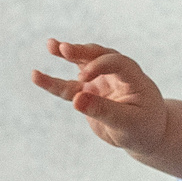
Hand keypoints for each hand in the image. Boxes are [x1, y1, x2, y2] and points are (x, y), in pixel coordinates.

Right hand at [32, 40, 172, 156]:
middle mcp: (116, 73)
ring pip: (81, 64)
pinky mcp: (88, 92)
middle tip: (62, 48)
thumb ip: (102, 110)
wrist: (145, 136)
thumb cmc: (142, 128)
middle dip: (80, 51)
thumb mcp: (126, 123)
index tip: (83, 79)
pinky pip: (69, 87)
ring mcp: (101, 81)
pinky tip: (36, 76)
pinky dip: (53, 83)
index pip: (116, 62)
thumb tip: (76, 100)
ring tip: (50, 44)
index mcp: (132, 76)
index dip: (99, 67)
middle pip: (98, 55)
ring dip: (66, 55)